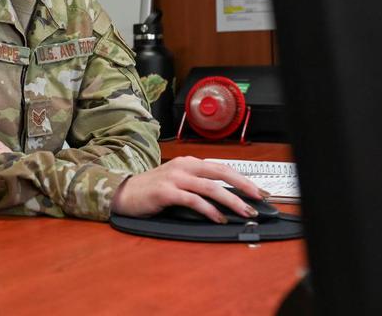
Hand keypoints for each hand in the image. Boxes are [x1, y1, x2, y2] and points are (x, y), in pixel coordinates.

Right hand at [110, 156, 269, 223]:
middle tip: (259, 198)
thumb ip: (198, 185)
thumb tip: (225, 198)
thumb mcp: (178, 182)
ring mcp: (174, 178)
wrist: (123, 193)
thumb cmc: (151, 190)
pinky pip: (193, 200)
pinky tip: (218, 218)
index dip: (243, 178)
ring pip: (210, 187)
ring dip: (231, 200)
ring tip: (244, 211)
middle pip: (221, 172)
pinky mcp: (166, 192)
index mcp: (189, 163)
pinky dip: (209, 210)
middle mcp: (184, 167)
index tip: (259, 191)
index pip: (222, 167)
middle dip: (244, 185)